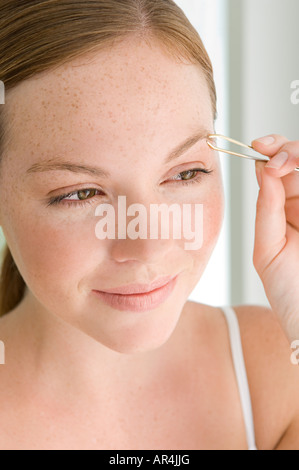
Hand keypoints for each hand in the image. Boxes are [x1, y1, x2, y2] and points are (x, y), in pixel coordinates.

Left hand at [251, 135, 298, 342]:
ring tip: (289, 164)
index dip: (271, 153)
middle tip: (281, 157)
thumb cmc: (289, 294)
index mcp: (284, 212)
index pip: (277, 172)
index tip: (261, 146)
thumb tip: (263, 169)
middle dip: (290, 150)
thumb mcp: (268, 250)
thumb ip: (266, 210)